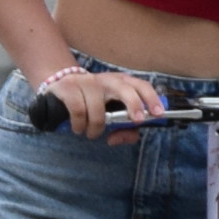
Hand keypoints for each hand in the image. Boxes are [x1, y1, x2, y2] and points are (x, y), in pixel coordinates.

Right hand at [40, 65, 160, 139]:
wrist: (60, 86)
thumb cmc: (92, 102)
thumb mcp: (110, 112)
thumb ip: (122, 128)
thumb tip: (116, 138)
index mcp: (121, 83)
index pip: (141, 85)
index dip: (151, 99)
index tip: (158, 113)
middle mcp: (107, 80)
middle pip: (125, 88)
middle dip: (134, 105)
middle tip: (136, 121)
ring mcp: (87, 81)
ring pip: (98, 108)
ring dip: (96, 127)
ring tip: (92, 134)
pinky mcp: (69, 87)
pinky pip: (78, 109)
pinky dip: (80, 125)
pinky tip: (78, 129)